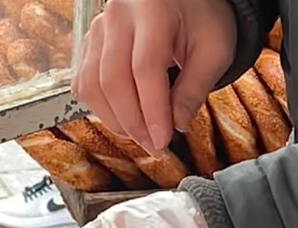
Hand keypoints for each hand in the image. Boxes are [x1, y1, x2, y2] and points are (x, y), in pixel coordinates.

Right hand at [72, 0, 236, 152]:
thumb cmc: (201, 18)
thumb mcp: (214, 50)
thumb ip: (195, 88)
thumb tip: (174, 125)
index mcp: (153, 9)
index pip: (145, 68)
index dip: (152, 110)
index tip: (162, 140)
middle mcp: (119, 15)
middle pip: (113, 79)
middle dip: (133, 122)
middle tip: (154, 145)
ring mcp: (99, 27)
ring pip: (92, 84)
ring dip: (114, 119)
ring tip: (140, 135)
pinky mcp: (90, 41)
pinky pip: (83, 81)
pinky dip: (99, 107)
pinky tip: (122, 117)